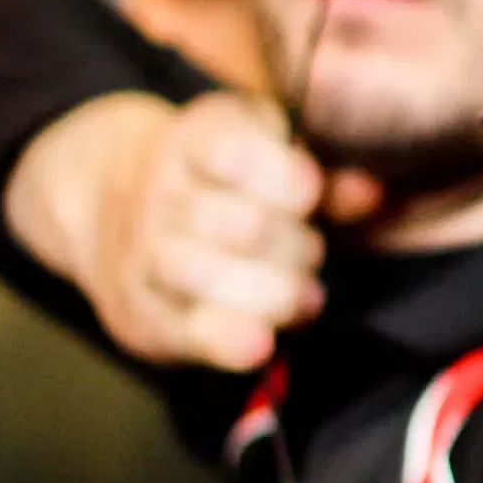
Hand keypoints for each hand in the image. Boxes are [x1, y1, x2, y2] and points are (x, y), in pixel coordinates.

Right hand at [13, 90, 375, 371]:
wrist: (113, 205)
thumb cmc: (222, 180)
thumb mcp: (268, 155)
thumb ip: (323, 175)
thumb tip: (370, 194)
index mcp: (195, 139)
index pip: (232, 152)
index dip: (279, 176)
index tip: (310, 192)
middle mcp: (159, 192)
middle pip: (243, 227)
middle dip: (296, 247)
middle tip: (312, 250)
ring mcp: (144, 252)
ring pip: (209, 276)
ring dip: (276, 293)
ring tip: (305, 295)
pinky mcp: (141, 310)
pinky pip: (184, 328)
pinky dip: (225, 339)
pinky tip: (260, 343)